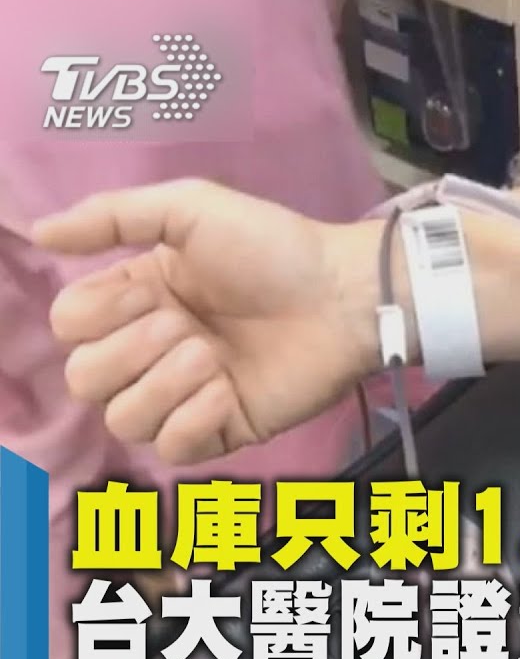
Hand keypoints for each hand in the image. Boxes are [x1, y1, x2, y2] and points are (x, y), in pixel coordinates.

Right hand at [36, 179, 388, 464]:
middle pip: (84, 380)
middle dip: (129, 352)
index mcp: (138, 301)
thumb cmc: (273, 248)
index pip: (70, 327)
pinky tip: (226, 391)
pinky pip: (173, 450)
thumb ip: (112, 216)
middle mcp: (154, 351)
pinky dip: (192, 420)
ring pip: (123, 420)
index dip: (98, 316)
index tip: (151, 295)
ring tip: (212, 357)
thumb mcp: (190, 209)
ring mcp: (189, 395)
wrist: (342, 294)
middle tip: (186, 328)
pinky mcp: (225, 429)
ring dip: (162, 385)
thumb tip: (39, 230)